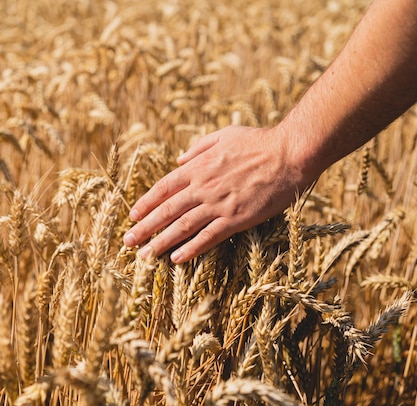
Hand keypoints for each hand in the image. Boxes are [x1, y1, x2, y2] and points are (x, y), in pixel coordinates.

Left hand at [122, 125, 310, 262]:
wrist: (289, 153)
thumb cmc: (258, 141)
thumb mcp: (224, 135)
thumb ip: (199, 147)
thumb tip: (180, 159)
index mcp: (198, 167)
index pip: (164, 188)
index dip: (146, 203)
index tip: (133, 216)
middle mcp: (203, 186)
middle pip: (167, 210)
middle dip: (145, 228)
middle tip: (128, 242)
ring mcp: (218, 204)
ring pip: (182, 226)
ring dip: (161, 242)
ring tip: (145, 256)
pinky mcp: (236, 218)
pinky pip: (208, 237)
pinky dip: (191, 249)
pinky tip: (176, 259)